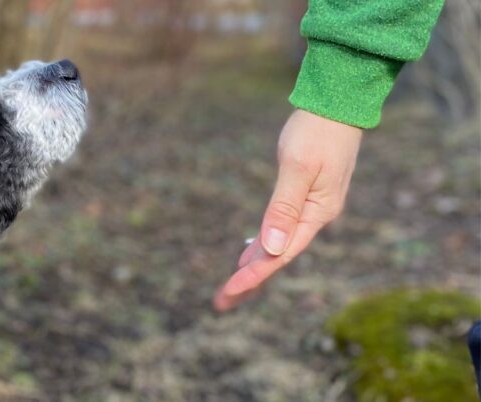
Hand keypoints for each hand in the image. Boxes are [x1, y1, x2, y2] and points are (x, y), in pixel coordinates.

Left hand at [214, 110, 362, 310]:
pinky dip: (264, 243)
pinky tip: (251, 251)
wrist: (337, 102)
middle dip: (250, 279)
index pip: (280, 254)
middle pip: (279, 256)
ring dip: (256, 264)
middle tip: (221, 303)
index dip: (254, 275)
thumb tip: (271, 248)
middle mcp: (316, 216)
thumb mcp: (297, 167)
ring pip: (279, 244)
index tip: (228, 292)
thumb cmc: (316, 131)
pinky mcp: (306, 196)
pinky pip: (282, 229)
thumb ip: (283, 208)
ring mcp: (312, 207)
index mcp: (316, 213)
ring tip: (232, 286)